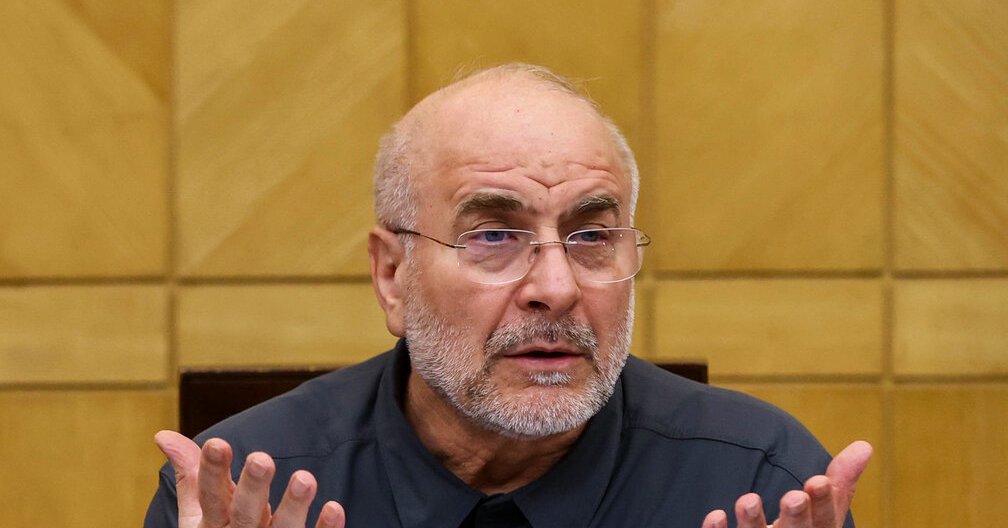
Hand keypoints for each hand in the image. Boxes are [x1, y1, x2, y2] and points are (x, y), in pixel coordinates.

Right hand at [155, 430, 345, 527]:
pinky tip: (334, 508)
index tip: (216, 442)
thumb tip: (163, 434)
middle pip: (245, 514)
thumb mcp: (201, 515)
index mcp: (214, 524)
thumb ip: (190, 476)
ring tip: (305, 478)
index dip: (212, 472)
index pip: (210, 497)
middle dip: (253, 488)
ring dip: (294, 506)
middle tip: (262, 459)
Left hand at [701, 441, 871, 527]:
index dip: (822, 502)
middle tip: (792, 497)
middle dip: (795, 517)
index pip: (824, 520)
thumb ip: (840, 482)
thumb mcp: (825, 512)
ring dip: (753, 522)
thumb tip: (865, 445)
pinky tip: (716, 515)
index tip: (818, 480)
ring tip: (748, 500)